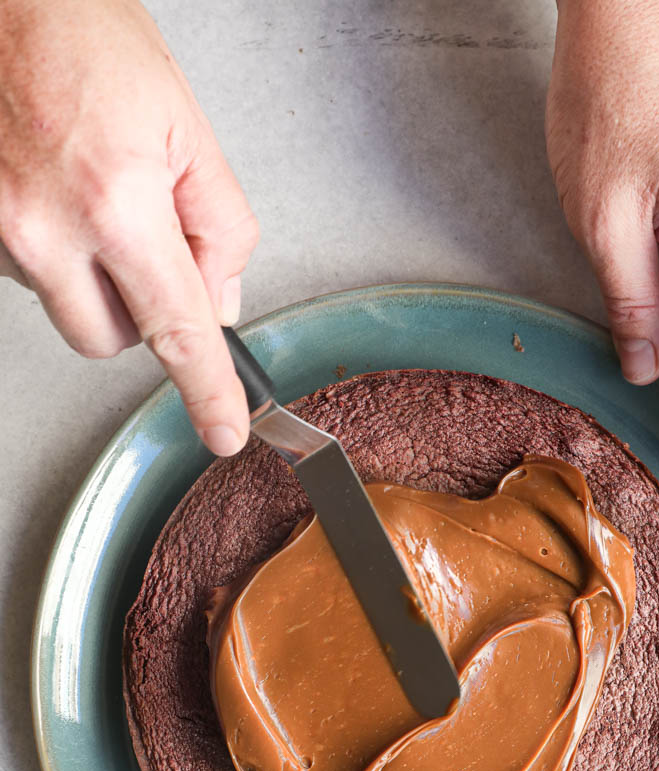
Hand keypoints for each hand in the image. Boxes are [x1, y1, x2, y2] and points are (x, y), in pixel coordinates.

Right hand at [0, 0, 258, 454]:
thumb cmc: (78, 32)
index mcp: (114, 201)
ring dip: (90, 274)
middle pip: (111, 341)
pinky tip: (55, 188)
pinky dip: (52, 249)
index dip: (206, 389)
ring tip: (89, 187)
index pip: (176, 328)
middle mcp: (42, 228)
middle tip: (147, 240)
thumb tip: (220, 301)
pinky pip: (25, 274)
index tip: (223, 431)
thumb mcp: (183, 123)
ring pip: (64, 307)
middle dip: (139, 310)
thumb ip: (219, 224)